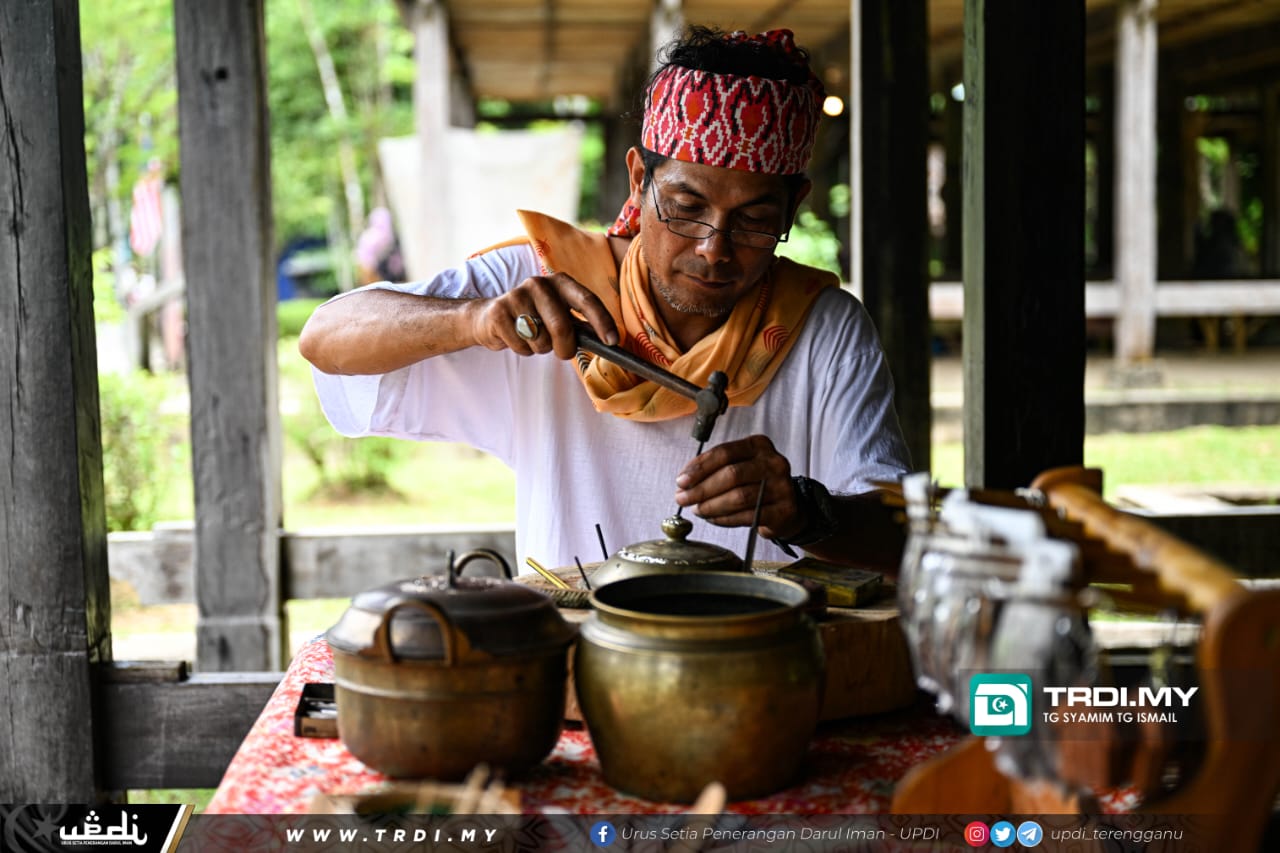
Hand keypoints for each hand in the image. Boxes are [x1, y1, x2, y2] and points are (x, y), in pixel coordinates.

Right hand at [472, 272, 617, 358]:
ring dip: (540, 349)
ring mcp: (516, 296)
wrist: (490, 317)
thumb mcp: (559, 315)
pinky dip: (522, 350)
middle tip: (563, 353)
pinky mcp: (499, 312)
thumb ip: (580, 325)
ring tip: (532, 338)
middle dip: (565, 348)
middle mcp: (539, 284)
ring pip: (540, 340)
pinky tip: (516, 338)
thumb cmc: (535, 319)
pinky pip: (520, 345)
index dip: (602, 321)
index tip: (612, 341)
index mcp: (560, 282)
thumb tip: (609, 342)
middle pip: (561, 326)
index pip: (587, 300)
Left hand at [673, 435, 804, 539]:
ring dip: (711, 506)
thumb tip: (684, 481)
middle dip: (701, 489)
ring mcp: (782, 486)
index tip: (681, 480)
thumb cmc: (755, 483)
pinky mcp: (783, 510)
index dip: (699, 467)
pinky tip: (713, 518)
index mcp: (759, 445)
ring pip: (738, 497)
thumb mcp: (738, 466)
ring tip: (697, 510)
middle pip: (731, 475)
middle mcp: (773, 462)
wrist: (786, 506)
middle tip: (683, 499)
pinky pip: (747, 516)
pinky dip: (724, 519)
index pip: (725, 453)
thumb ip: (713, 468)